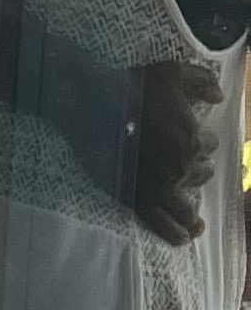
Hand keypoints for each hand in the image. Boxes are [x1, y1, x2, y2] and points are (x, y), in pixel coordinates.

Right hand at [125, 55, 221, 246]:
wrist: (90, 106)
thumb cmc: (131, 87)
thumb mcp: (172, 71)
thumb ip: (202, 81)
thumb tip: (218, 97)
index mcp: (193, 139)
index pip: (209, 145)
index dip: (200, 139)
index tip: (188, 135)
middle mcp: (181, 167)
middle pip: (201, 173)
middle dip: (196, 168)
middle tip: (181, 162)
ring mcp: (159, 187)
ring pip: (186, 203)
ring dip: (190, 204)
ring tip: (193, 215)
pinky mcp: (137, 199)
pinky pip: (161, 223)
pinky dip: (174, 232)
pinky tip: (184, 238)